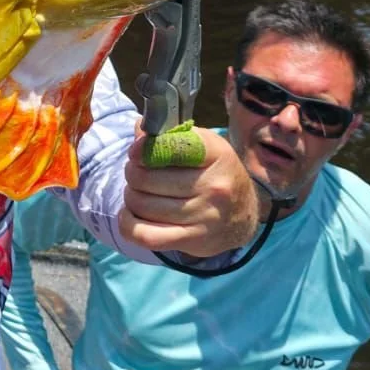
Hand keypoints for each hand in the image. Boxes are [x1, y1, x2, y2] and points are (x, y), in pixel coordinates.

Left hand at [120, 125, 258, 256]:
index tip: (135, 153)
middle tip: (137, 175)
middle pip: (145, 178)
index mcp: (216, 154)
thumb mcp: (202, 147)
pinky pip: (146, 236)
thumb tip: (139, 129)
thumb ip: (170, 136)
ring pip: (142, 205)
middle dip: (132, 174)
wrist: (242, 217)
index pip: (170, 146)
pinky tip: (129, 216)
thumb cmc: (214, 175)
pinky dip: (128, 224)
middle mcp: (214, 185)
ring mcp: (205, 216)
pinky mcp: (194, 240)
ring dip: (130, 198)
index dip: (143, 149)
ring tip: (138, 194)